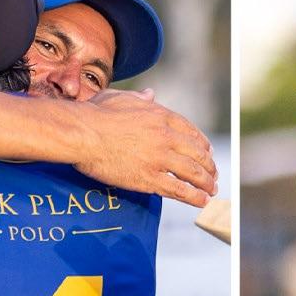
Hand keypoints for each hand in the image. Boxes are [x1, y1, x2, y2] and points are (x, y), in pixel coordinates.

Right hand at [74, 88, 218, 209]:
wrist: (81, 133)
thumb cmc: (95, 114)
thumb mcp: (120, 98)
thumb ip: (140, 99)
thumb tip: (150, 94)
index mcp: (161, 116)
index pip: (191, 132)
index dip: (203, 145)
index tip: (208, 153)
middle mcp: (165, 137)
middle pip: (197, 154)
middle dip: (209, 166)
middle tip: (213, 176)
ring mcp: (159, 158)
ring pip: (193, 173)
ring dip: (206, 183)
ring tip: (211, 191)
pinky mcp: (150, 178)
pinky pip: (179, 190)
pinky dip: (194, 197)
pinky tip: (201, 201)